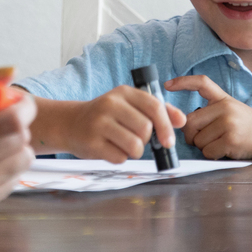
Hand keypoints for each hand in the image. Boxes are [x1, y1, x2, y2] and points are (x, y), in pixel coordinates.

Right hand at [0, 66, 36, 208]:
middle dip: (18, 124)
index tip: (18, 103)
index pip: (15, 119)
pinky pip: (15, 178)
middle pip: (22, 137)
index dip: (23, 107)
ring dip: (16, 147)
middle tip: (3, 121)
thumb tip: (12, 71)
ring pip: (24, 158)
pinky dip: (8, 167)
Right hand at [45, 86, 185, 163]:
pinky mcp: (92, 143)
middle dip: (146, 140)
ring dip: (135, 151)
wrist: (70, 123)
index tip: (169, 141)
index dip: (166, 125)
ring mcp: (99, 124)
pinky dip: (120, 158)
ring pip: (135, 146)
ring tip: (124, 145)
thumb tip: (181, 120)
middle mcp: (110, 105)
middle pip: (145, 129)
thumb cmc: (106, 116)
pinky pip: (120, 158)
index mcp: (123, 92)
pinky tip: (110, 149)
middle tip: (136, 139)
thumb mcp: (129, 105)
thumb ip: (157, 110)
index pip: (154, 106)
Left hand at [164, 75, 251, 178]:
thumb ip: (212, 114)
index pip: (202, 83)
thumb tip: (185, 123)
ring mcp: (228, 123)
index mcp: (225, 99)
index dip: (183, 82)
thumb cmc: (250, 131)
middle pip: (190, 122)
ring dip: (206, 147)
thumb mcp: (234, 114)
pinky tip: (227, 151)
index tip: (167, 85)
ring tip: (223, 143)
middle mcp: (226, 108)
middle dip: (192, 135)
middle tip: (208, 139)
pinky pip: (207, 151)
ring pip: (197, 140)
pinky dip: (214, 155)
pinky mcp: (230, 139)